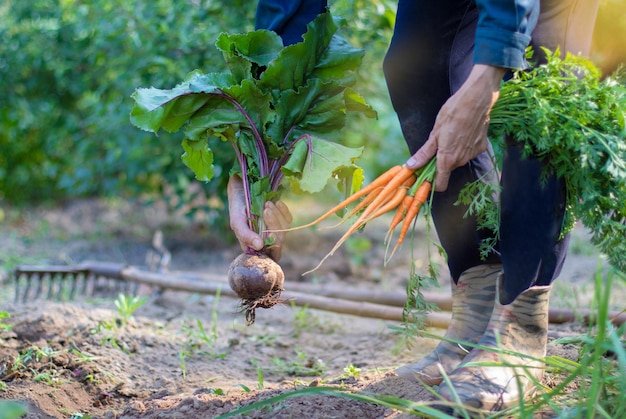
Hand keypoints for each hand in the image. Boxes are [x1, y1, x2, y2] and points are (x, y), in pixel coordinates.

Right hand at [227, 175, 292, 260]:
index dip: (273, 247)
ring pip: (285, 229)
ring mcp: (275, 228)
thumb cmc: (237, 206)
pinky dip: (284, 210)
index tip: (269, 230)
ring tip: (267, 203)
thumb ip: (245, 235)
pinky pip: (288, 218)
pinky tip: (276, 202)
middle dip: (274, 225)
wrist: (242, 187)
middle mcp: (266, 238)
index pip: (271, 255)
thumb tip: (259, 246)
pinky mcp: (281, 217)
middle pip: (279, 241)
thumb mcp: (237, 221)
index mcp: (254, 245)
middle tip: (265, 210)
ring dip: (277, 216)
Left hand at [406, 64, 505, 190]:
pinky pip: (469, 152)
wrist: (477, 99)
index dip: (433, 184)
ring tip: (452, 134)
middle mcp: (461, 160)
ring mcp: (473, 154)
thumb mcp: (434, 133)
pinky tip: (463, 132)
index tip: (426, 177)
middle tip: (437, 144)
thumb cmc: (453, 113)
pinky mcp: (482, 147)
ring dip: (453, 152)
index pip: (441, 184)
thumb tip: (410, 166)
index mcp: (447, 159)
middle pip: (448, 169)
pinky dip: (464, 146)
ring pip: (459, 160)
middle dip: (441, 161)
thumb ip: (424, 153)